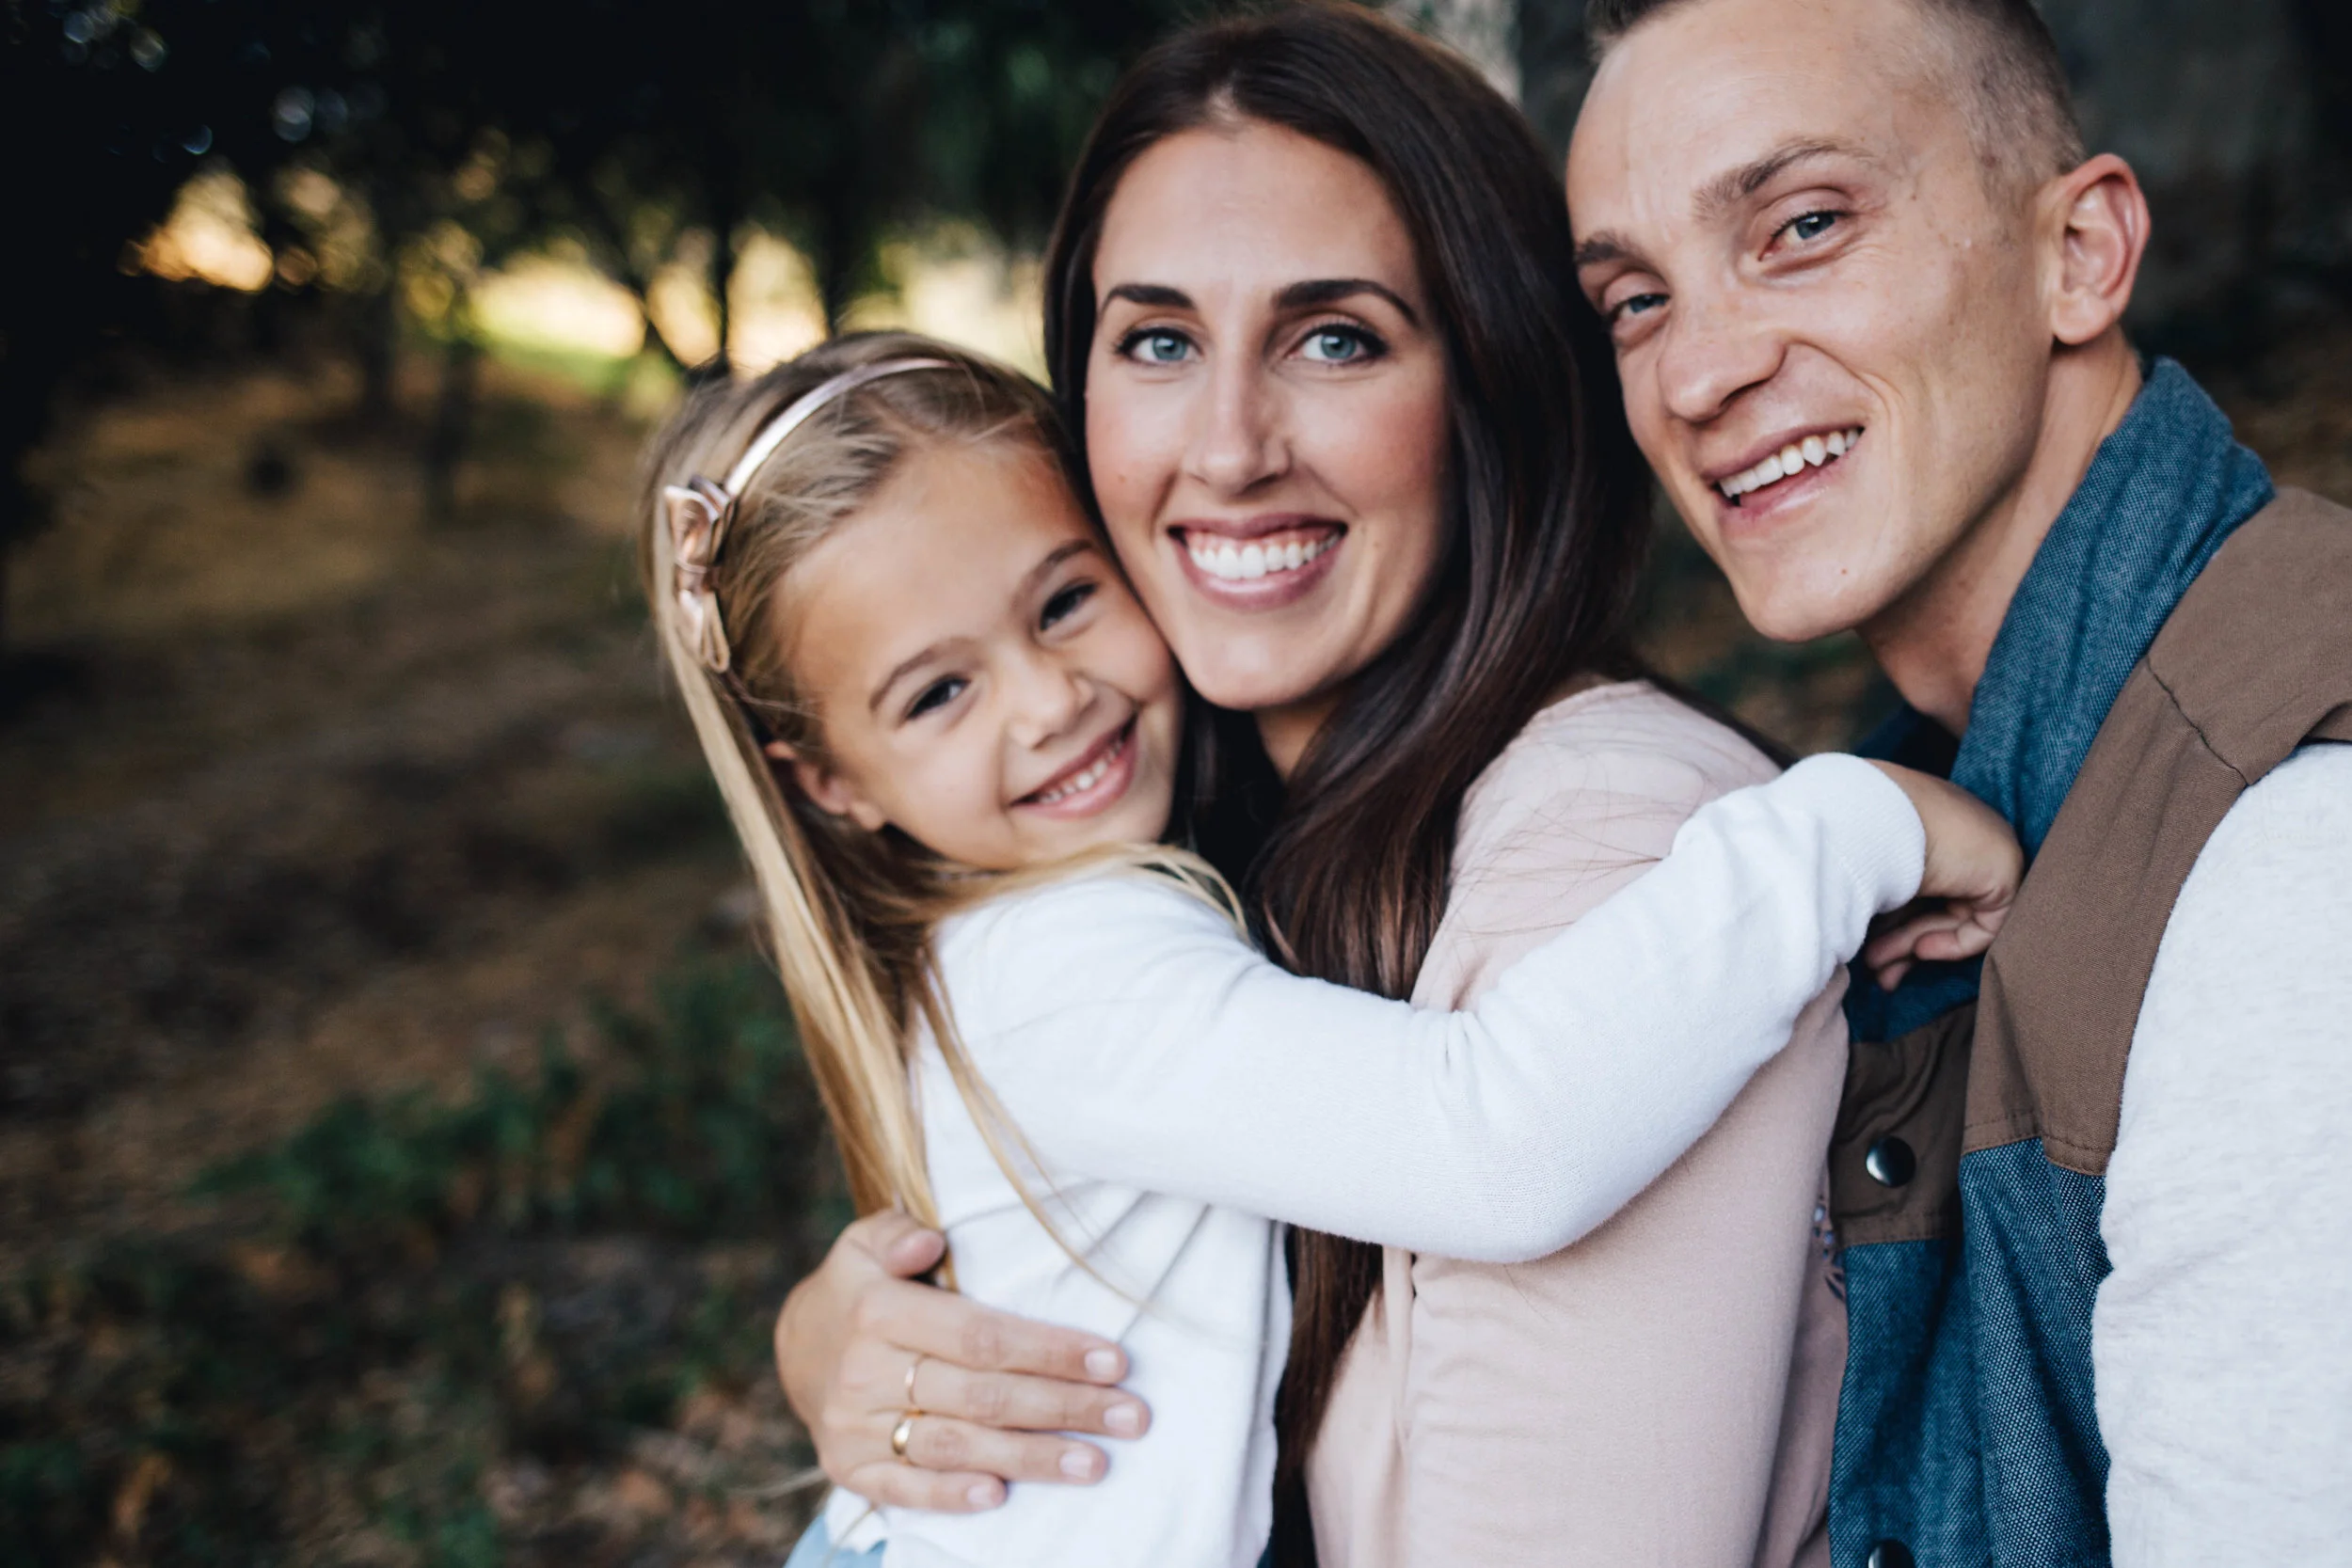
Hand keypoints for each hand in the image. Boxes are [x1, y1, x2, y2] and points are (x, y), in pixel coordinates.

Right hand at [774, 1210, 1151, 1510]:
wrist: (796, 1348)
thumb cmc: (860, 1288)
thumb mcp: (865, 1242)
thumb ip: (897, 1232)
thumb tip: (929, 1240)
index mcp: (879, 1311)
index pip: (981, 1336)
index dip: (1049, 1349)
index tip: (1113, 1360)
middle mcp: (865, 1373)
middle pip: (982, 1396)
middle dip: (1064, 1407)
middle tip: (1130, 1416)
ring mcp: (855, 1427)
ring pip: (956, 1446)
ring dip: (1031, 1459)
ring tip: (1095, 1463)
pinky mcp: (849, 1469)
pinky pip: (905, 1490)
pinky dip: (952, 1497)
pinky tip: (1002, 1496)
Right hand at [1863, 763, 2023, 989]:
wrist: (1875, 816)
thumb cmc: (1854, 835)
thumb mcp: (1860, 869)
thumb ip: (1869, 894)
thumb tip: (1852, 925)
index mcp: (1920, 825)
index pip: (1912, 883)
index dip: (1889, 919)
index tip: (1863, 941)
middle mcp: (1952, 837)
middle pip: (1930, 904)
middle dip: (1898, 942)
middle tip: (1873, 968)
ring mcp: (1980, 854)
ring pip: (1950, 919)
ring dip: (1912, 949)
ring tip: (1881, 973)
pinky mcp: (2003, 875)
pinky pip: (1984, 925)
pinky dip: (1954, 945)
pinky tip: (1921, 949)